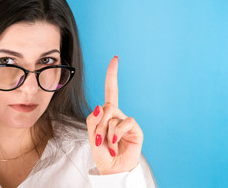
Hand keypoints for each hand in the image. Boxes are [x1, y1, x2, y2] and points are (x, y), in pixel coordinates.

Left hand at [86, 55, 143, 174]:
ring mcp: (127, 121)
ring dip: (106, 131)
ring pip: (112, 115)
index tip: (115, 59)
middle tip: (99, 139)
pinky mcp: (135, 129)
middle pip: (106, 106)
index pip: (112, 91)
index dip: (112, 75)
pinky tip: (116, 143)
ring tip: (109, 144)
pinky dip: (116, 133)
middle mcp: (118, 114)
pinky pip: (123, 122)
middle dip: (99, 123)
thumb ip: (93, 119)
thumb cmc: (102, 152)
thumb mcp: (92, 135)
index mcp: (107, 114)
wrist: (112, 168)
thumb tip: (100, 106)